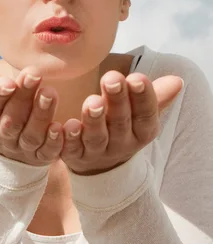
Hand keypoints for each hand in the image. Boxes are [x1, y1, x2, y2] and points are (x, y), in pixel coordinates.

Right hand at [0, 68, 63, 166]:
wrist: (10, 155)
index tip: (8, 80)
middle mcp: (2, 139)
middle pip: (12, 120)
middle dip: (23, 97)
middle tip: (34, 74)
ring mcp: (23, 150)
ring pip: (32, 133)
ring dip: (41, 113)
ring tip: (50, 91)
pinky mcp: (43, 158)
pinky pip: (49, 152)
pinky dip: (54, 140)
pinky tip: (60, 126)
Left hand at [60, 71, 183, 175]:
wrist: (101, 166)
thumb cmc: (122, 128)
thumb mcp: (140, 114)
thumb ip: (155, 96)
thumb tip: (177, 80)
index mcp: (141, 131)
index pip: (146, 114)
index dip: (143, 97)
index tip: (137, 77)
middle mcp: (121, 143)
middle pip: (120, 122)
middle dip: (117, 100)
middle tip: (111, 78)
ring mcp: (96, 152)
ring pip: (96, 137)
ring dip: (94, 119)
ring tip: (92, 102)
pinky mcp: (74, 157)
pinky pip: (71, 149)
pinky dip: (68, 138)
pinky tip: (66, 125)